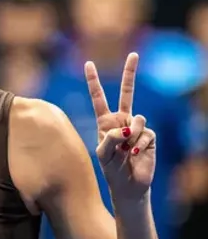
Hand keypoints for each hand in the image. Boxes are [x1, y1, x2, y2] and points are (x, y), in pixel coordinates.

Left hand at [85, 53, 155, 202]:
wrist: (128, 185)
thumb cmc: (111, 169)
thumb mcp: (102, 154)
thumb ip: (110, 138)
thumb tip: (126, 129)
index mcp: (105, 121)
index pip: (99, 97)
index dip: (93, 81)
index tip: (88, 63)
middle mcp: (122, 121)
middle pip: (127, 93)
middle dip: (130, 73)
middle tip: (134, 54)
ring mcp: (136, 128)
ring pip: (137, 119)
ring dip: (131, 135)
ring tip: (127, 149)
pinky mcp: (149, 137)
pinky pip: (146, 133)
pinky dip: (139, 144)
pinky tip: (136, 153)